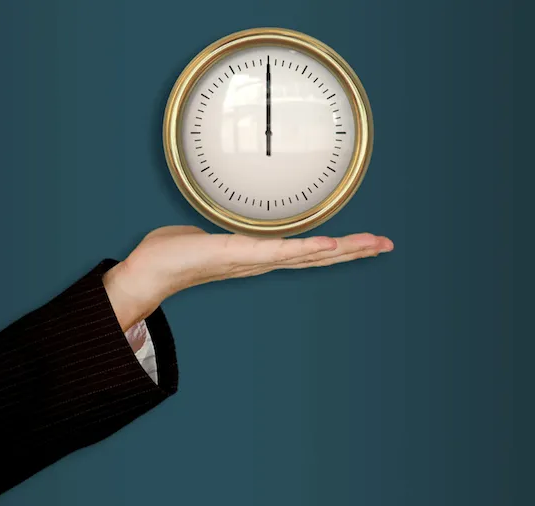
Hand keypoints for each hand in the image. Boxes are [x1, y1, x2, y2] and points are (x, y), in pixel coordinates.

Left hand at [102, 226, 392, 332]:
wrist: (148, 272)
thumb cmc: (173, 254)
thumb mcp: (208, 235)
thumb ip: (224, 229)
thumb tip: (223, 221)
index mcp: (257, 255)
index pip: (305, 251)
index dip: (337, 248)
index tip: (366, 242)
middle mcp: (261, 261)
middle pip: (317, 256)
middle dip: (353, 251)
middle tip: (387, 244)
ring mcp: (253, 259)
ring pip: (306, 255)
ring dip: (341, 250)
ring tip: (372, 244)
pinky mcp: (239, 254)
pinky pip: (278, 252)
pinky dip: (306, 250)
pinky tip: (329, 246)